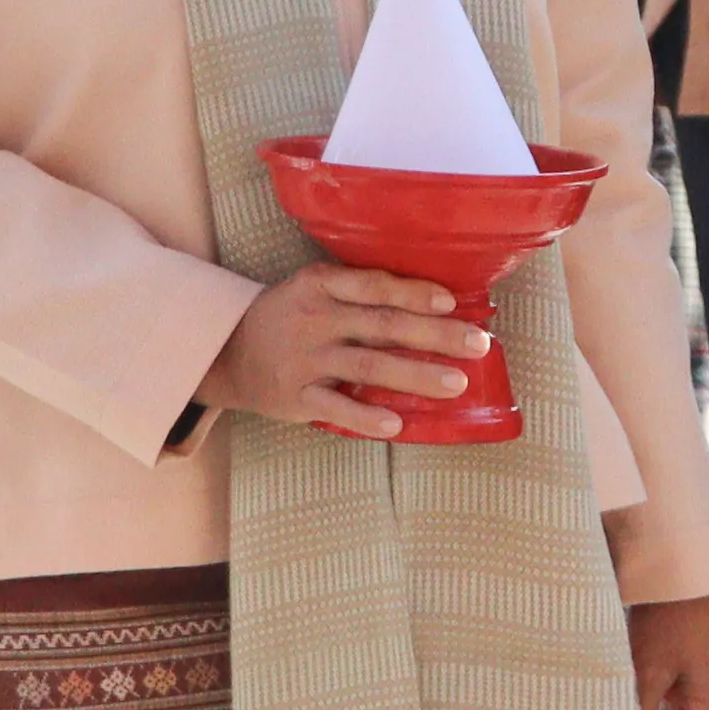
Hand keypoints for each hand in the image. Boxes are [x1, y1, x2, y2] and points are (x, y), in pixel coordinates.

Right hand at [203, 260, 488, 439]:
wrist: (229, 352)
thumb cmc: (293, 317)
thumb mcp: (316, 291)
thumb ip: (362, 294)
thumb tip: (438, 304)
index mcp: (321, 284)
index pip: (374, 285)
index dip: (414, 292)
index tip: (453, 302)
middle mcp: (315, 318)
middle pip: (383, 325)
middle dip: (436, 335)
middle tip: (479, 344)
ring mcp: (305, 358)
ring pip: (368, 365)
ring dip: (416, 375)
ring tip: (456, 383)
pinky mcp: (296, 396)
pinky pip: (336, 407)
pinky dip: (366, 417)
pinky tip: (398, 425)